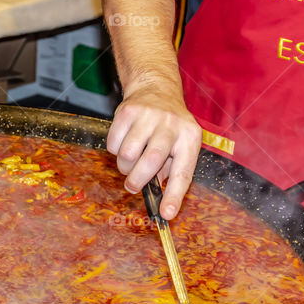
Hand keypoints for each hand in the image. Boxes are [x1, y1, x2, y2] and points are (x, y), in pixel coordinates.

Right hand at [107, 81, 202, 219]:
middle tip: (132, 187)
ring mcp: (149, 115)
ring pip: (128, 154)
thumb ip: (169, 170)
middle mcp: (172, 124)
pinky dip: (114, 150)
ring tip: (130, 160)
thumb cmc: (169, 126)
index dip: (174, 196)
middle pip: (151, 160)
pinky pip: (113, 143)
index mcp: (190, 137)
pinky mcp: (128, 111)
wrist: (155, 88)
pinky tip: (124, 141)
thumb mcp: (179, 144)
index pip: (183, 172)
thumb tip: (160, 201)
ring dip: (125, 165)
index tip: (166, 215)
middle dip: (137, 180)